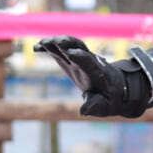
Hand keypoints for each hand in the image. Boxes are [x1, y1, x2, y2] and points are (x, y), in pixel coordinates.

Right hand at [34, 36, 149, 117]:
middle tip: (55, 41)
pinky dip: (50, 47)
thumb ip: (95, 107)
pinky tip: (36, 47)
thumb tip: (84, 111)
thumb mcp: (106, 107)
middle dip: (68, 43)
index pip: (90, 63)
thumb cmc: (110, 98)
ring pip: (70, 44)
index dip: (81, 57)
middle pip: (80, 47)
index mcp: (98, 74)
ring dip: (56, 42)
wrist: (116, 86)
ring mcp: (81, 58)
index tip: (71, 53)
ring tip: (41, 43)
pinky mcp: (72, 58)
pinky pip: (61, 50)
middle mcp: (90, 62)